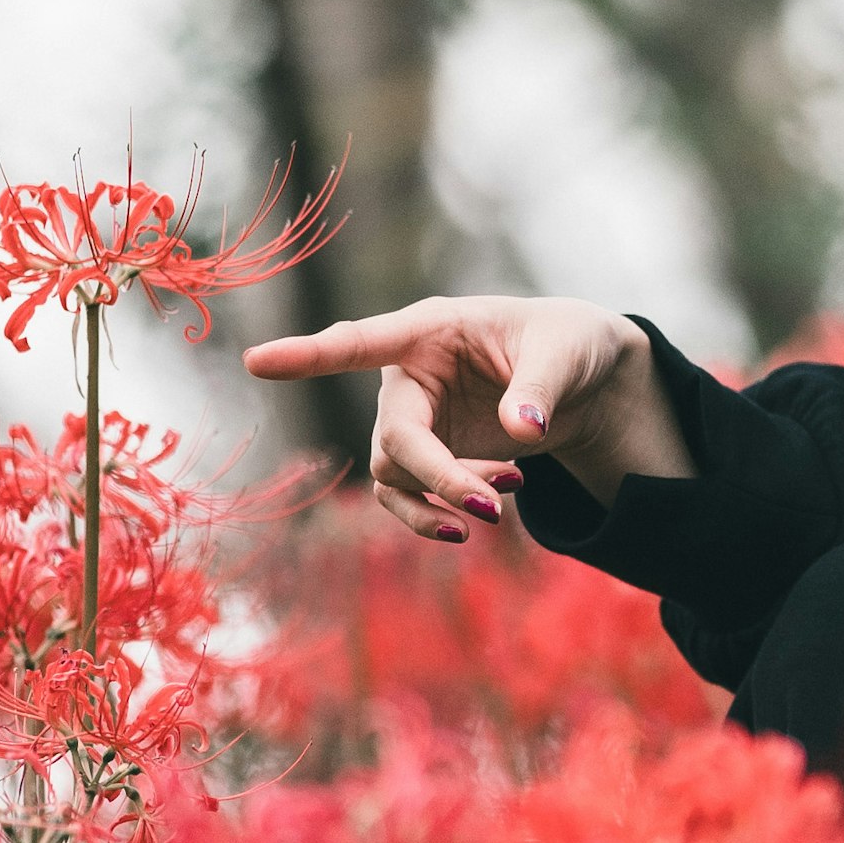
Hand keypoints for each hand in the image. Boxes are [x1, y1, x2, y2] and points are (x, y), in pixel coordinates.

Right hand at [241, 293, 694, 542]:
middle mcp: (408, 376)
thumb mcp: (567, 354)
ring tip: (507, 497)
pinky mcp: (427, 456)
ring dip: (446, 496)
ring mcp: (414, 419)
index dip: (309, 355)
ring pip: (397, 475)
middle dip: (436, 476)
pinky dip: (440, 513)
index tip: (256, 361)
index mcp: (431, 330)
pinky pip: (408, 497)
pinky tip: (496, 510)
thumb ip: (541, 388)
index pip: (361, 342)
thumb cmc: (570, 345)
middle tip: (490, 507)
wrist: (587, 382)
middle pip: (393, 437)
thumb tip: (521, 431)